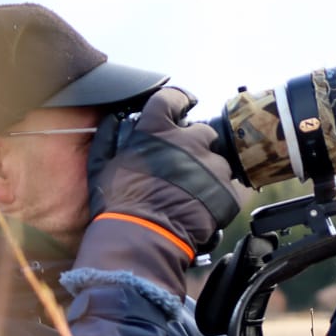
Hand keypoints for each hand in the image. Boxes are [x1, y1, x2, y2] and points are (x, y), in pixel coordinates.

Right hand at [87, 87, 240, 255]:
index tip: (183, 104)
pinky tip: (205, 207)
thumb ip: (111, 137)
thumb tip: (114, 120)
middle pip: (204, 131)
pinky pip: (230, 188)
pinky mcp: (227, 191)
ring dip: (210, 173)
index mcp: (157, 130)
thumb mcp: (104, 164)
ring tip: (194, 193)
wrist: (143, 238)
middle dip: (196, 145)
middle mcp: (189, 141)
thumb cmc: (119, 204)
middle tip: (185, 165)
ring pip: (219, 162)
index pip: (172, 97)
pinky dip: (221, 195)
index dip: (179, 100)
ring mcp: (212, 166)